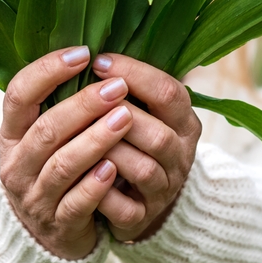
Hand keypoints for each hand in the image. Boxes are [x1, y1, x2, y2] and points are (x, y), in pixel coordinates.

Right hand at [0, 46, 133, 259]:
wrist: (47, 237)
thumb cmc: (54, 171)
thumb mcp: (45, 138)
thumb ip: (60, 103)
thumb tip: (97, 53)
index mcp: (11, 134)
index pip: (19, 94)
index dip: (48, 71)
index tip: (83, 53)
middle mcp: (16, 165)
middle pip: (46, 129)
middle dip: (83, 105)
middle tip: (117, 87)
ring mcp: (35, 197)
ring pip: (63, 165)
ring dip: (96, 140)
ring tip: (125, 119)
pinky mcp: (58, 225)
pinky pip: (76, 203)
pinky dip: (95, 185)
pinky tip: (115, 168)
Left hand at [90, 54, 201, 241]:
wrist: (139, 201)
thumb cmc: (131, 141)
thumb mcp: (142, 109)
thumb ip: (127, 83)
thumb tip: (91, 45)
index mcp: (183, 121)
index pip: (169, 92)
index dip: (134, 74)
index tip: (97, 61)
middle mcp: (180, 155)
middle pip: (159, 133)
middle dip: (118, 114)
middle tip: (85, 99)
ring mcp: (163, 189)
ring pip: (142, 168)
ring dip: (108, 149)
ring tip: (78, 135)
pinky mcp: (142, 217)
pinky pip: (125, 207)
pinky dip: (102, 193)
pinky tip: (80, 177)